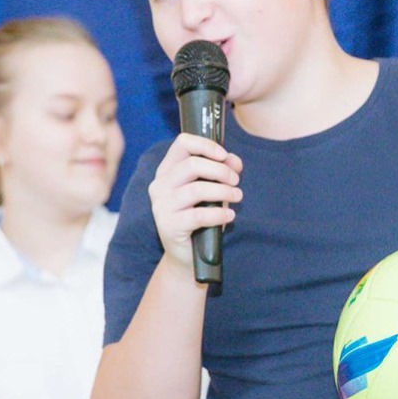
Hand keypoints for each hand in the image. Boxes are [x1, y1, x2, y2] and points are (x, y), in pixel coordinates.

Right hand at [147, 133, 241, 268]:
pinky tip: (230, 216)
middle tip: (236, 181)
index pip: (182, 143)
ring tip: (238, 196)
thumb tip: (235, 160)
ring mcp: (161, 206)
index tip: (224, 156)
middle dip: (221, 171)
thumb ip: (222, 171)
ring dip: (224, 191)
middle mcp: (159, 185)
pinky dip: (219, 214)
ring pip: (197, 189)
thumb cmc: (200, 217)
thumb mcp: (212, 190)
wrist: (187, 255)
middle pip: (192, 164)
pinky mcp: (168, 226)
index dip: (206, 145)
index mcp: (167, 170)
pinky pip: (198, 215)